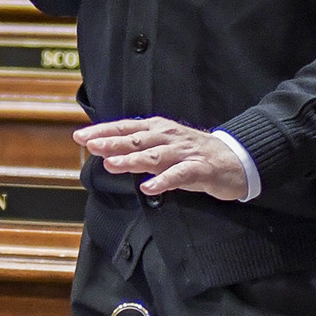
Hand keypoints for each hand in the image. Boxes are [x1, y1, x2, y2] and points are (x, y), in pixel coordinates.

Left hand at [74, 116, 249, 199]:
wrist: (235, 159)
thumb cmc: (193, 153)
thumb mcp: (164, 145)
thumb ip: (138, 148)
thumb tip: (106, 152)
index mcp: (158, 129)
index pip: (126, 127)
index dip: (103, 131)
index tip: (80, 137)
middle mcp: (169, 137)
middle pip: (137, 139)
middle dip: (112, 142)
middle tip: (91, 146)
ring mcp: (184, 153)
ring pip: (155, 155)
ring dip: (133, 159)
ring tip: (112, 164)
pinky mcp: (199, 169)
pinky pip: (180, 175)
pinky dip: (164, 180)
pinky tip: (149, 187)